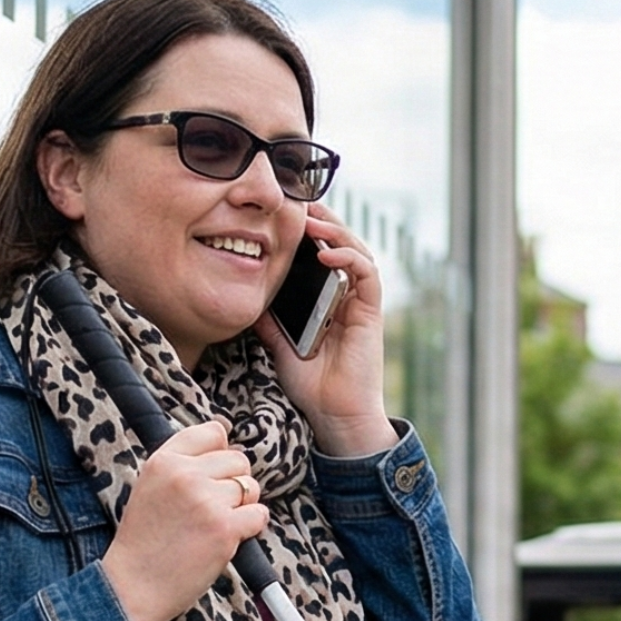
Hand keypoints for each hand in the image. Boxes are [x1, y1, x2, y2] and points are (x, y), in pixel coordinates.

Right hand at [98, 419, 269, 620]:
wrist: (133, 585)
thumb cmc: (144, 540)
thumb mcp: (150, 486)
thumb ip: (182, 463)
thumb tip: (226, 437)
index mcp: (164, 460)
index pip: (213, 432)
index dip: (221, 452)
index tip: (214, 472)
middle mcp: (185, 475)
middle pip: (238, 460)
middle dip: (233, 483)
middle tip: (212, 508)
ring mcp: (207, 501)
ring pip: (251, 487)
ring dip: (242, 506)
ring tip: (214, 525)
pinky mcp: (225, 528)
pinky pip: (259, 514)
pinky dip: (251, 527)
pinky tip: (227, 538)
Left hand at [256, 205, 393, 455]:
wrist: (336, 418)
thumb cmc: (313, 389)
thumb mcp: (280, 347)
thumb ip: (270, 321)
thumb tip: (249, 297)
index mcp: (330, 302)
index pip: (323, 255)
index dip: (310, 232)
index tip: (285, 215)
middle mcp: (348, 298)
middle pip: (342, 245)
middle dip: (323, 221)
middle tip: (299, 202)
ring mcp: (361, 304)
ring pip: (357, 251)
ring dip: (336, 231)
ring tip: (312, 218)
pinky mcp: (371, 313)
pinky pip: (366, 274)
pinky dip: (348, 258)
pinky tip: (326, 252)